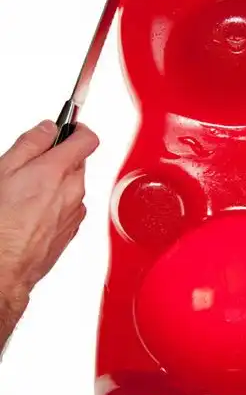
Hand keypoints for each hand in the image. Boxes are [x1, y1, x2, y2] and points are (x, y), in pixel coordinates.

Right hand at [0, 120, 98, 325]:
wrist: (4, 267)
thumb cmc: (1, 224)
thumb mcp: (4, 170)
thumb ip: (31, 143)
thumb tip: (47, 129)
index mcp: (59, 170)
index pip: (87, 138)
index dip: (78, 129)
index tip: (69, 127)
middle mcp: (74, 191)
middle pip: (78, 163)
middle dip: (60, 159)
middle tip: (32, 165)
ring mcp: (75, 213)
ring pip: (73, 187)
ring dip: (57, 184)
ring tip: (26, 194)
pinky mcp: (71, 231)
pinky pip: (69, 208)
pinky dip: (56, 205)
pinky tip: (32, 213)